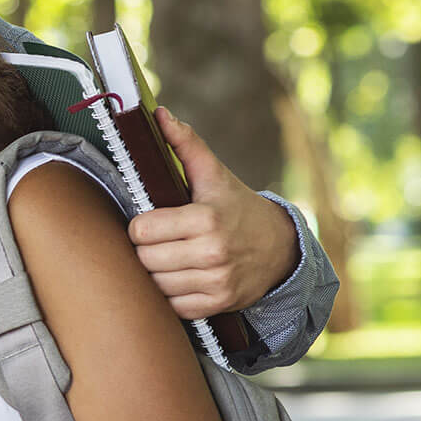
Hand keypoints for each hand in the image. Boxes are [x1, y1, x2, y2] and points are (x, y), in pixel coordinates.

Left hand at [128, 107, 298, 317]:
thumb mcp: (214, 175)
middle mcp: (213, 254)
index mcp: (206, 219)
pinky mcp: (218, 305)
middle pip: (144, 258)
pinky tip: (179, 277)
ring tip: (167, 258)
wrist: (280, 248)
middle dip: (145, 249)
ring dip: (155, 273)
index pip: (141, 230)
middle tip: (157, 241)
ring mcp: (217, 283)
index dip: (140, 225)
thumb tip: (159, 114)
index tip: (151, 221)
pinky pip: (172, 305)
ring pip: (155, 284)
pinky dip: (169, 295)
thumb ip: (186, 145)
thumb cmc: (237, 207)